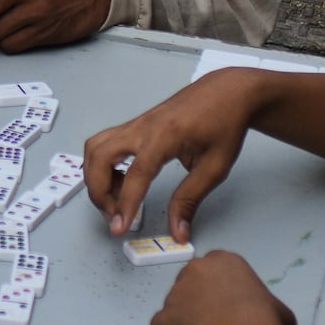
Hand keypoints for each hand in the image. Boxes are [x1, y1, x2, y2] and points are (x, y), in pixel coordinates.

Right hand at [82, 67, 261, 237]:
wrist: (229, 92)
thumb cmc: (225, 125)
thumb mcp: (214, 168)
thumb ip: (190, 200)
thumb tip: (177, 232)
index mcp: (165, 136)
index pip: (136, 174)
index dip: (125, 204)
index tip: (119, 228)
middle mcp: (143, 127)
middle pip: (100, 156)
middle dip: (98, 191)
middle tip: (115, 216)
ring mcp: (137, 123)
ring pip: (95, 147)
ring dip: (96, 177)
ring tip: (116, 199)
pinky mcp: (136, 124)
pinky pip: (105, 143)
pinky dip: (102, 165)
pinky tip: (122, 180)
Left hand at [148, 251, 294, 324]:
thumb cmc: (264, 321)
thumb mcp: (279, 309)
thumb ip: (267, 306)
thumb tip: (271, 321)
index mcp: (225, 261)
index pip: (215, 269)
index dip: (219, 289)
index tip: (227, 305)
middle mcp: (196, 270)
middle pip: (190, 283)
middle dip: (198, 301)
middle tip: (214, 323)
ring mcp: (175, 293)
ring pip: (174, 306)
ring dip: (184, 321)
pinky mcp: (163, 318)